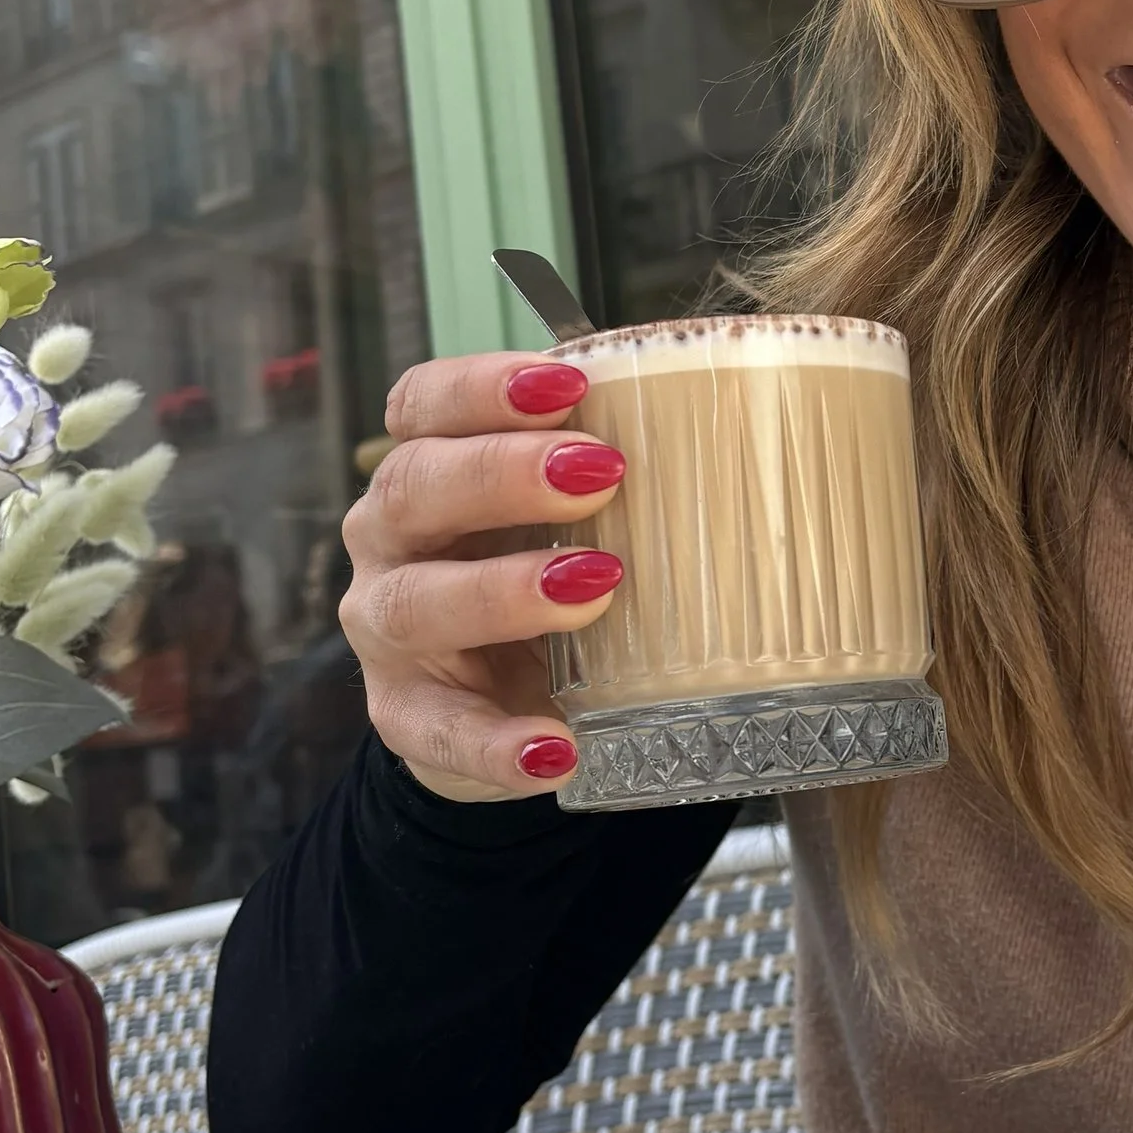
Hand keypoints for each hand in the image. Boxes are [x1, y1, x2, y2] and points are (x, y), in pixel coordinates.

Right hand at [342, 352, 624, 801]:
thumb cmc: (546, 573)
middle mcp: (391, 540)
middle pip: (414, 488)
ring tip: (593, 589)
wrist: (507, 700)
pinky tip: (556, 749)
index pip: (422, 405)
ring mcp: (388, 632)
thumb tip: (744, 432)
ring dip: (503, 592)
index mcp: (428, 472)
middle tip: (599, 473)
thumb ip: (614, 479)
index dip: (482, 388)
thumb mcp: (571, 519)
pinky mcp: (405, 716)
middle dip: (502, 474)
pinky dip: (496, 745)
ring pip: (414, 602)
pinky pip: (439, 732)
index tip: (567, 383)